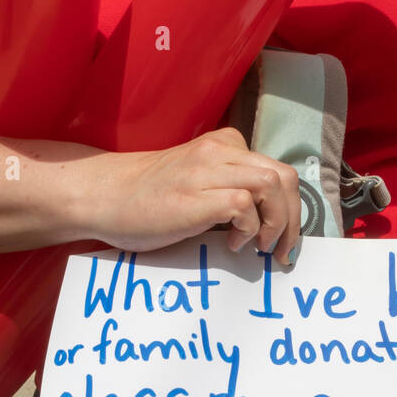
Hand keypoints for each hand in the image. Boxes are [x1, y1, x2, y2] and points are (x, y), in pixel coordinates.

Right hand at [90, 127, 301, 262]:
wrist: (102, 196)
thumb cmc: (147, 198)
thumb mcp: (197, 181)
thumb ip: (229, 187)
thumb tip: (267, 222)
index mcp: (224, 146)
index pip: (279, 170)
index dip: (291, 208)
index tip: (283, 239)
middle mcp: (219, 152)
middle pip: (284, 176)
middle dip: (293, 219)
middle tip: (281, 250)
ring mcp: (207, 172)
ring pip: (272, 185)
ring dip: (277, 223)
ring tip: (259, 246)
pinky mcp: (195, 196)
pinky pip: (244, 204)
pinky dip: (248, 228)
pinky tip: (232, 244)